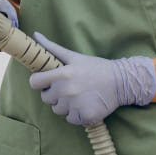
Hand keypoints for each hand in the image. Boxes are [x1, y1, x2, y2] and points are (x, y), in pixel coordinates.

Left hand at [28, 32, 155, 125]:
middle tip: (67, 88)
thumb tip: (35, 35)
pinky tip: (84, 104)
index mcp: (63, 74)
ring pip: (58, 110)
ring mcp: (76, 105)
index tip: (47, 81)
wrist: (121, 82)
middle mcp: (67, 91)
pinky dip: (76, 114)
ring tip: (77, 96)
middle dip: (53, 94)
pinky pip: (70, 119)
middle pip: (46, 98)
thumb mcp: (74, 56)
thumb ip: (52, 48)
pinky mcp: (86, 116)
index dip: (39, 82)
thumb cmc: (96, 67)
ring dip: (64, 105)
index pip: (35, 82)